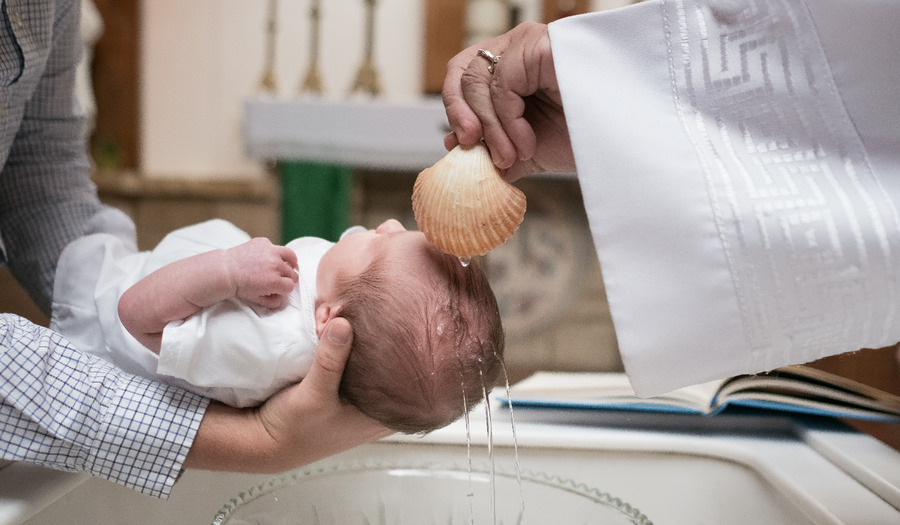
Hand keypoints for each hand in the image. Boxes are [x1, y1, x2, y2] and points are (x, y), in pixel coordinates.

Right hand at [184, 317, 392, 471]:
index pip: (409, 376)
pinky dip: (343, 341)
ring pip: (369, 357)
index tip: (393, 322)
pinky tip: (335, 325)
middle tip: (363, 312)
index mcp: (384, 414)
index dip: (404, 349)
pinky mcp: (343, 385)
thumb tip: (344, 323)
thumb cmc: (296, 428)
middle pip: (389, 362)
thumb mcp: (314, 394)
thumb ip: (331, 361)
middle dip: (376, 336)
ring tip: (345, 314)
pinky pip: (351, 357)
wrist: (266, 440)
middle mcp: (378, 404)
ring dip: (357, 336)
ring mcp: (361, 395)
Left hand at [223, 238, 298, 309]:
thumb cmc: (240, 286)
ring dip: (290, 263)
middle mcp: (275, 265)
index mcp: (275, 281)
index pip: (291, 286)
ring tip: (287, 265)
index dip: (286, 289)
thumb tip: (282, 298)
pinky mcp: (264, 242)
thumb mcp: (257, 299)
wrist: (226, 271)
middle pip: (292, 273)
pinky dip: (274, 253)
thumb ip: (273, 301)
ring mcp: (270, 251)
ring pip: (291, 256)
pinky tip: (268, 258)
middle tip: (281, 279)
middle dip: (287, 278)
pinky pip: (276, 247)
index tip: (281, 288)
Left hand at [442, 22, 574, 180]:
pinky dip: (507, 122)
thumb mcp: (528, 148)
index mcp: (511, 67)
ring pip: (479, 80)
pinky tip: (527, 143)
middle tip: (475, 152)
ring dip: (491, 129)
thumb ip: (494, 149)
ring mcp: (529, 43)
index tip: (459, 146)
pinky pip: (502, 84)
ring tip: (514, 155)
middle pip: (464, 73)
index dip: (455, 109)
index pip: (463, 75)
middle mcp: (517, 48)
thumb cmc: (582, 138)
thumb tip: (458, 153)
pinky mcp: (540, 46)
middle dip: (464, 118)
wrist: (620, 143)